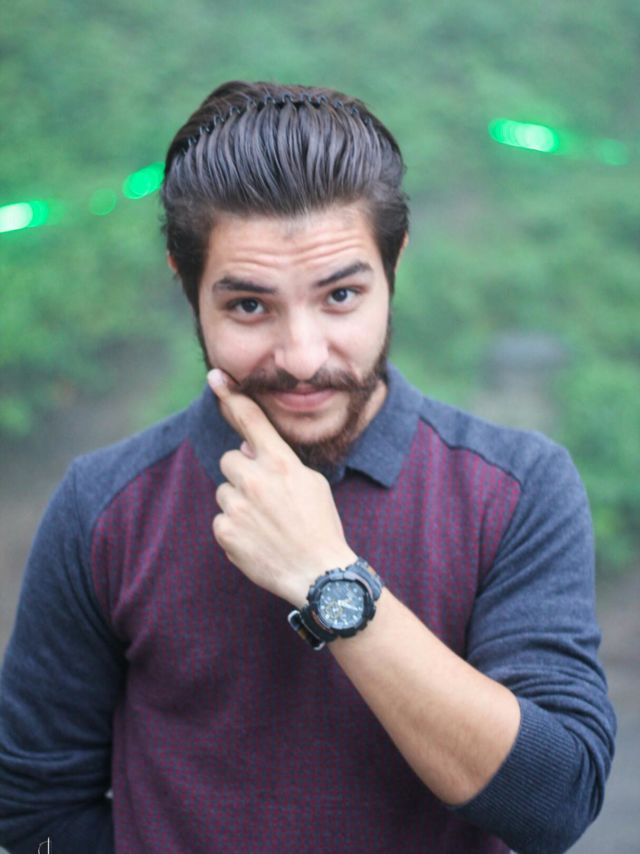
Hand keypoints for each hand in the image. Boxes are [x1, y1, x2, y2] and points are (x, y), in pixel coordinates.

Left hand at [207, 369, 356, 606]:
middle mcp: (255, 480)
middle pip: (230, 459)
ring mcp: (237, 507)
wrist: (319, 574)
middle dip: (243, 473)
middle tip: (265, 496)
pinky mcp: (225, 532)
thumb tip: (248, 450)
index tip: (216, 378)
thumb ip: (280, 462)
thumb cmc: (320, 525)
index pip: (251, 421)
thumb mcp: (312, 483)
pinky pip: (221, 520)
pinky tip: (258, 540)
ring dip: (239, 502)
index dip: (232, 397)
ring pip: (224, 491)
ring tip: (265, 523)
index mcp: (280, 463)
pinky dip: (235, 529)